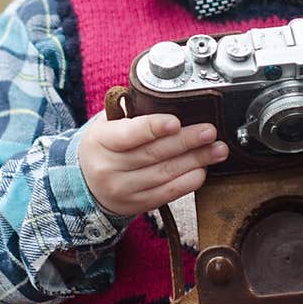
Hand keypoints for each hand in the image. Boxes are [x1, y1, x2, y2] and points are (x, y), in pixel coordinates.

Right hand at [77, 112, 228, 216]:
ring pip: (165, 173)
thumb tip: (164, 98)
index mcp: (100, 141)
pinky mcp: (137, 205)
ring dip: (196, 161)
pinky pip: (168, 193)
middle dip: (186, 141)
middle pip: (154, 153)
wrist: (86, 183)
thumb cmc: (104, 146)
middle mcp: (109, 168)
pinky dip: (189, 181)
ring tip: (217, 150)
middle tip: (209, 131)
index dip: (154, 127)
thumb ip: (131, 113)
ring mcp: (123, 190)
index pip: (129, 134)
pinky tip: (203, 169)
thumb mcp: (106, 125)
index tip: (176, 121)